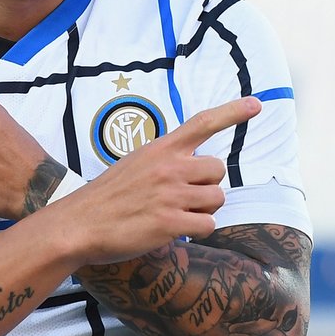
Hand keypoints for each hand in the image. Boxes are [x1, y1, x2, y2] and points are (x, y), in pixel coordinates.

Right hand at [70, 97, 261, 264]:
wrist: (78, 224)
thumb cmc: (107, 197)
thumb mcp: (135, 164)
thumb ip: (165, 161)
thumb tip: (195, 169)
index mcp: (160, 149)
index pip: (202, 123)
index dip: (232, 113)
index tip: (256, 104)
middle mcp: (169, 167)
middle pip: (218, 170)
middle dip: (207, 186)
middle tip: (183, 198)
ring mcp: (170, 195)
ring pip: (217, 199)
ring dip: (203, 210)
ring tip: (175, 215)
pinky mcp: (169, 223)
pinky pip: (208, 225)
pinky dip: (196, 231)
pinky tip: (172, 230)